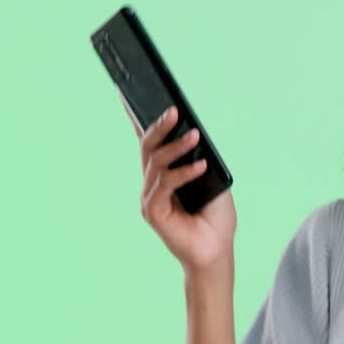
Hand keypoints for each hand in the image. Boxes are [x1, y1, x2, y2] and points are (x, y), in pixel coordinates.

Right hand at [122, 91, 237, 276]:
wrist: (217, 250)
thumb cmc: (215, 216)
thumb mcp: (211, 178)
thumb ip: (198, 159)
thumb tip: (193, 134)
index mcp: (164, 173)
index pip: (147, 141)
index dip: (135, 117)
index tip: (126, 92)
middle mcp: (153, 183)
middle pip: (148, 147)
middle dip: (159, 126)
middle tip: (174, 111)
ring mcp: (150, 198)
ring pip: (156, 164)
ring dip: (176, 147)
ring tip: (195, 136)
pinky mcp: (153, 212)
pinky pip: (165, 185)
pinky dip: (183, 174)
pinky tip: (200, 167)